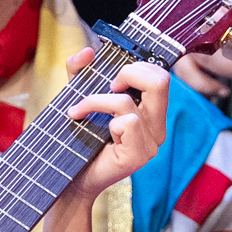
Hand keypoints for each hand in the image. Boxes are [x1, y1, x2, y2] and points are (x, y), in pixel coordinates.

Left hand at [59, 51, 169, 203]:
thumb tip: (88, 52)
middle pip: (161, 80)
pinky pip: (127, 121)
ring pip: (130, 101)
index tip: (111, 79)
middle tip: (106, 86)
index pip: (161, 76)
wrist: (70, 179)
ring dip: (96, 100)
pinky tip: (86, 129)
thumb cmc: (78, 141)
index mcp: (151, 114)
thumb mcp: (79, 98)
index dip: (136, 67)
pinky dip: (100, 116)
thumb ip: (81, 73)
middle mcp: (157, 128)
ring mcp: (151, 144)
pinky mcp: (139, 156)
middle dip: (127, 73)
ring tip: (78, 111)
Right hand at [173, 11, 231, 98]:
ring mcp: (187, 42)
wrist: (180, 25)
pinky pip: (190, 76)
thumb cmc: (222, 22)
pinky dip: (208, 85)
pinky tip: (225, 91)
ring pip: (210, 57)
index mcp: (219, 3)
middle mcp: (201, 21)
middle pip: (229, 35)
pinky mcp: (179, 60)